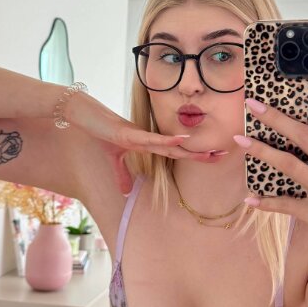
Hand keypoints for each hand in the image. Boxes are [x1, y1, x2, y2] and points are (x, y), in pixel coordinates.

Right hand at [68, 89, 227, 195]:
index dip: (195, 155)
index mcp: (148, 144)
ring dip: (189, 150)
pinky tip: (181, 140)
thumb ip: (121, 174)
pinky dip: (166, 140)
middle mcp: (149, 139)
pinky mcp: (128, 134)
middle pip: (180, 149)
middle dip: (201, 153)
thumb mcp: (113, 159)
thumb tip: (125, 192)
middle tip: (224, 154)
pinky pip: (150, 138)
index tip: (214, 157)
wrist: (84, 114)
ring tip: (209, 152)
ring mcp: (140, 136)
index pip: (176, 152)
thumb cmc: (101, 131)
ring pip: (169, 144)